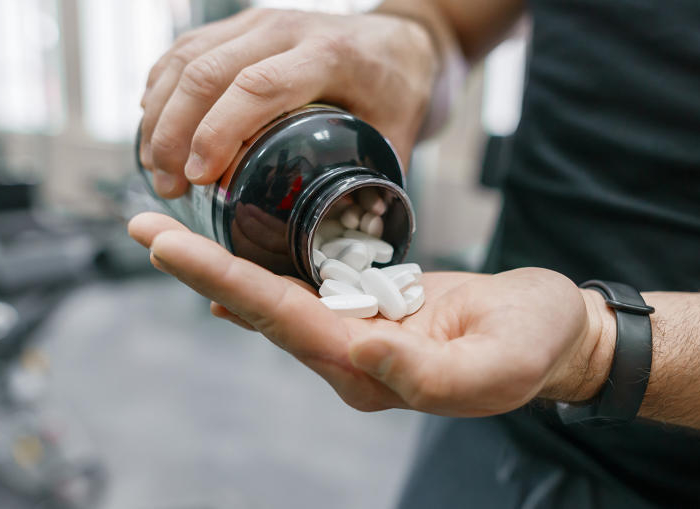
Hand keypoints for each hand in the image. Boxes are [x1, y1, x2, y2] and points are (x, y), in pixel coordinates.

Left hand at [129, 212, 615, 414]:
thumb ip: (428, 372)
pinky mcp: (369, 312)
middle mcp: (351, 358)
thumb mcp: (497, 363)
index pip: (283, 321)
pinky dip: (259, 276)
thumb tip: (359, 352)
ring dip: (220, 266)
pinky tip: (226, 269)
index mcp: (373, 372)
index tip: (173, 248)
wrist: (555, 337)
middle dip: (201, 268)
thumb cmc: (534, 346)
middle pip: (261, 309)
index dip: (224, 281)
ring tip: (168, 236)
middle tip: (144, 228)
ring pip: (274, 299)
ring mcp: (357, 336)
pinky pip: (303, 294)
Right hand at [139, 8, 436, 197]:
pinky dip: (160, 91)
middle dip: (174, 132)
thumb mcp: (398, 138)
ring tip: (156, 169)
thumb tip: (347, 246)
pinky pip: (183, 51)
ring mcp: (258, 22)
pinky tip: (154, 131)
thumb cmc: (397, 92)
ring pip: (185, 57)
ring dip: (159, 115)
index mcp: (329, 54)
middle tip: (168, 186)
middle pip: (208, 71)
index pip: (259, 87)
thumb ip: (373, 187)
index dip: (219, 131)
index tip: (197, 177)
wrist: (398, 40)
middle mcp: (286, 29)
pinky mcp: (239, 26)